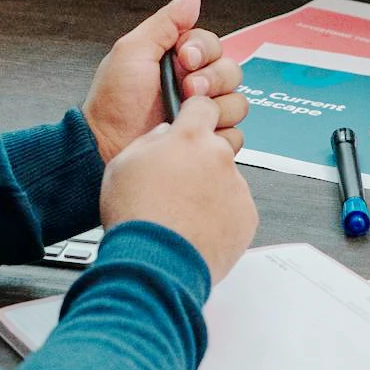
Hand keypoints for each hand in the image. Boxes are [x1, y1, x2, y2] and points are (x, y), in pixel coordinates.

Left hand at [82, 0, 247, 162]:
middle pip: (232, 72)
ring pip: (238, 103)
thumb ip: (166, 22)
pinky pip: (234, 135)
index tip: (183, 59)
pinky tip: (194, 134)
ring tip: (186, 114)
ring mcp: (203, 116)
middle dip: (211, 79)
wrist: (106, 147)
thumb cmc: (113, 102)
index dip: (204, 51)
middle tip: (186, 89)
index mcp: (179, 61)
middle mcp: (195, 86)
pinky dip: (218, 134)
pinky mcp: (207, 143)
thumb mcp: (133, 52)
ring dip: (216, 108)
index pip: (214, 45)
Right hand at [100, 96, 258, 286]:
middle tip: (175, 183)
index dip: (194, 112)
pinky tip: (195, 228)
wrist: (155, 263)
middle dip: (198, 160)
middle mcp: (218, 157)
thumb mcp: (123, 164)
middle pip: (214, 148)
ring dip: (209, 190)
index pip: (203, 106)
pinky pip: (235, 209)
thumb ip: (149, 141)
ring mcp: (236, 188)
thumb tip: (163, 135)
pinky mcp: (246, 217)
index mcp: (189, 138)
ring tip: (181, 214)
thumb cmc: (136, 217)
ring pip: (225, 180)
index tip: (192, 119)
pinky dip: (220, 216)